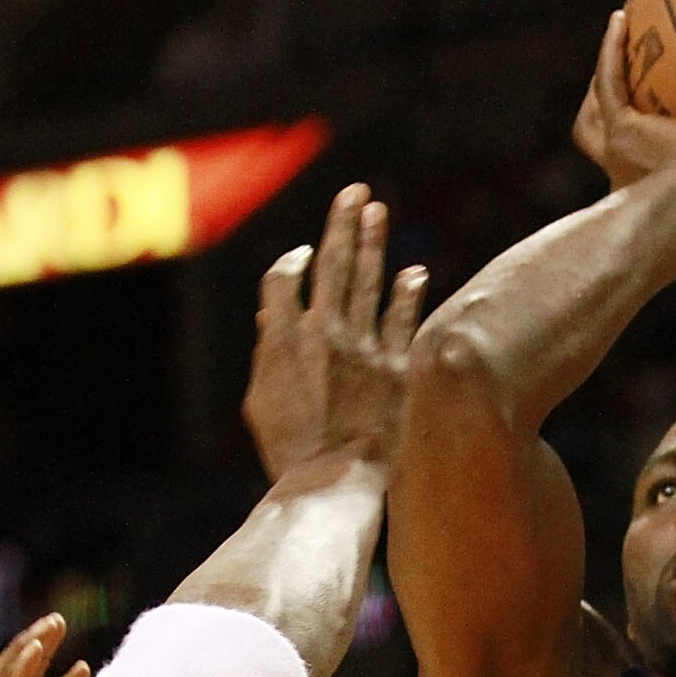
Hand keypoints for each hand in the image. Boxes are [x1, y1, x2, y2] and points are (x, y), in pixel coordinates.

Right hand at [243, 183, 426, 478]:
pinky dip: (409, 292)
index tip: (302, 255)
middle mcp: (325, 333)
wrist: (334, 483)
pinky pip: (406, 319)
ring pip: (370, 280)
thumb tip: (272, 318)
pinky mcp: (397, 367)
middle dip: (342, 224)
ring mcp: (365, 347)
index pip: (284, 281)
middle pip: (332, 264)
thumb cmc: (289, 453)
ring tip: (378, 211)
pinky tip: (415, 271)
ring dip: (374, 243)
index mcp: (284, 339)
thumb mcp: (259, 404)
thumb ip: (267, 355)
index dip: (291, 264)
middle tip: (354, 193)